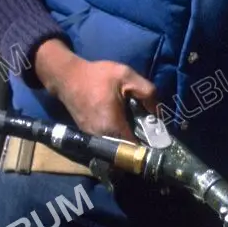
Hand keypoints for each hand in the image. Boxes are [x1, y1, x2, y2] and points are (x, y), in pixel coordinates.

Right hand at [34, 38, 156, 139]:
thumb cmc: (97, 76)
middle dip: (140, 145)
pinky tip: (125, 124)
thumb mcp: (126, 76)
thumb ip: (147, 92)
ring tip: (140, 129)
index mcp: (113, 126)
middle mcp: (102, 137)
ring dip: (128, 141)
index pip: (134, 149)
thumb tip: (158, 112)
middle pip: (126, 150)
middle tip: (151, 133)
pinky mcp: (89, 134)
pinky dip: (118, 136)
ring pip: (116, 147)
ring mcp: (93, 137)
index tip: (160, 141)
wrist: (67, 77)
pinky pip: (108, 141)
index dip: (149, 147)